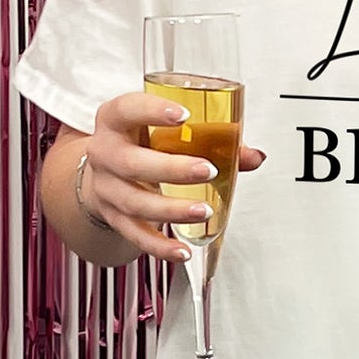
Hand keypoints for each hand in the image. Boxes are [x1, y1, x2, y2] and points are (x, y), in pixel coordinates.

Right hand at [77, 91, 265, 261]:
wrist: (105, 172)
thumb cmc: (143, 143)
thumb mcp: (165, 129)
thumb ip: (212, 138)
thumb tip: (254, 156)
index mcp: (115, 119)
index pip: (127, 109)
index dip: (152, 110)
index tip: (183, 116)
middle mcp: (104, 152)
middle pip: (131, 162)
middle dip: (172, 168)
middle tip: (208, 170)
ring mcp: (106, 188)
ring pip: (135, 202)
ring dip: (171, 209)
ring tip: (204, 211)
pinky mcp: (113, 217)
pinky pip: (135, 235)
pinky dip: (159, 246)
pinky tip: (182, 250)